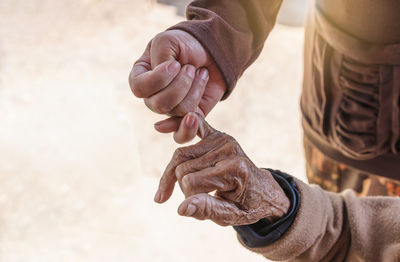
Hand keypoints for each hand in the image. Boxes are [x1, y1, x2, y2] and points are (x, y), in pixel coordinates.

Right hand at [129, 30, 226, 142]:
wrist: (213, 51)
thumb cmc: (186, 44)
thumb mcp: (168, 41)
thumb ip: (159, 59)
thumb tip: (163, 89)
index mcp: (141, 77)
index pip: (139, 88)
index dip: (159, 79)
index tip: (176, 64)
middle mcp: (152, 96)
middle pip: (159, 104)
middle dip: (181, 84)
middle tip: (191, 67)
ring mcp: (170, 109)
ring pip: (178, 111)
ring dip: (195, 89)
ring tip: (200, 74)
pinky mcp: (188, 118)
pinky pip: (182, 135)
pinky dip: (188, 128)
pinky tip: (193, 118)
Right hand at [154, 113, 289, 225]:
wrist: (261, 190)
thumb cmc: (246, 205)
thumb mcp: (231, 216)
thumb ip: (207, 210)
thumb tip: (181, 208)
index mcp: (235, 170)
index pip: (191, 183)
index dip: (190, 199)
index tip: (204, 206)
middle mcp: (229, 149)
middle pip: (182, 168)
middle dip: (184, 188)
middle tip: (201, 197)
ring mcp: (223, 139)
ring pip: (180, 155)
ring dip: (177, 174)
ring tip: (190, 186)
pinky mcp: (217, 134)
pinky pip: (192, 125)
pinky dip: (176, 126)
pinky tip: (159, 127)